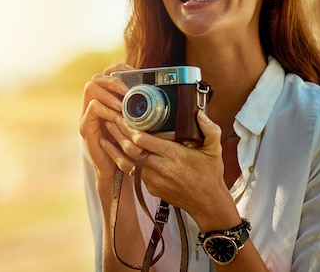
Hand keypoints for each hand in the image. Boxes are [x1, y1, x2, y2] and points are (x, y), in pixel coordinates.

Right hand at [79, 63, 136, 181]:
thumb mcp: (134, 122)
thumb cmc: (126, 146)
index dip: (118, 69)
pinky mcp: (85, 126)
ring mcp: (86, 114)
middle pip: (96, 78)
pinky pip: (92, 108)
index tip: (134, 73)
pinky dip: (106, 110)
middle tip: (128, 91)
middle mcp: (93, 104)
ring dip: (109, 94)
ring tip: (123, 105)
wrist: (114, 170)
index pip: (106, 74)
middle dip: (113, 80)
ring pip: (90, 88)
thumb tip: (156, 93)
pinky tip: (117, 117)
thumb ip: (138, 108)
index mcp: (105, 100)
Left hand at [104, 110, 238, 229]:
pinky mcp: (150, 187)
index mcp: (174, 156)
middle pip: (131, 149)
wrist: (207, 204)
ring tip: (106, 132)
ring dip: (115, 146)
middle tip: (110, 118)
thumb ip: (210, 130)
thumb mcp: (214, 150)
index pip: (144, 141)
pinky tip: (114, 150)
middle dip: (118, 132)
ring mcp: (153, 180)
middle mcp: (161, 168)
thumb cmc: (210, 175)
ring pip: (127, 162)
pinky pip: (131, 172)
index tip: (124, 115)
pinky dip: (121, 160)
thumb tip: (200, 114)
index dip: (130, 127)